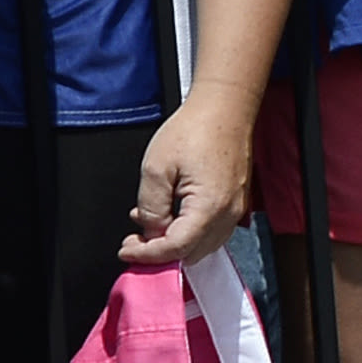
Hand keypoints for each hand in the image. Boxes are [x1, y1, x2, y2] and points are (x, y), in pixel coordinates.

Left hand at [121, 91, 252, 266]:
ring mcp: (235, 209)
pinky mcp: (234, 202)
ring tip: (146, 224)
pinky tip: (167, 215)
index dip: (147, 254)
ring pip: (201, 245)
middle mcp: (228, 214)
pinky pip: (210, 230)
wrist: (224, 108)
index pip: (176, 248)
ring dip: (173, 242)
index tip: (126, 251)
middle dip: (159, 253)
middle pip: (191, 253)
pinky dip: (187, 231)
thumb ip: (151, 207)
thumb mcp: (156, 168)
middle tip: (133, 242)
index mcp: (210, 207)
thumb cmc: (196, 129)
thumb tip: (150, 232)